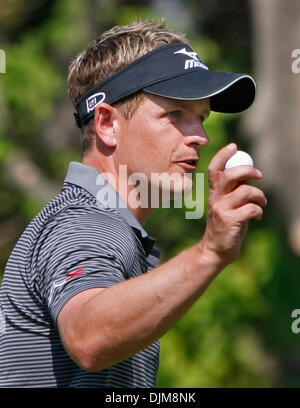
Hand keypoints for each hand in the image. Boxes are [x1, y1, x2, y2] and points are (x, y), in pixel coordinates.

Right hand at [201, 143, 266, 266]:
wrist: (215, 250)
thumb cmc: (224, 225)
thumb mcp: (226, 205)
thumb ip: (233, 190)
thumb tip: (247, 173)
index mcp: (213, 193)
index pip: (214, 169)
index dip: (223, 155)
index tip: (234, 146)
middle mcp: (215, 199)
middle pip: (231, 174)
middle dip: (249, 171)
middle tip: (259, 175)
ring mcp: (222, 210)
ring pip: (246, 191)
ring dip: (260, 196)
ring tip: (262, 203)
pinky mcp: (230, 221)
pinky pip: (251, 209)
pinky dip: (259, 211)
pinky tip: (257, 217)